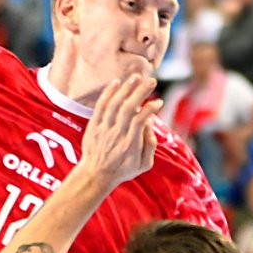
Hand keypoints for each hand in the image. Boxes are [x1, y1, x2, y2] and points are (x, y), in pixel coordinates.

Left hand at [77, 74, 162, 188]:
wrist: (94, 175)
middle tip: (152, 80)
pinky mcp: (93, 127)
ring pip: (115, 104)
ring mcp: (103, 130)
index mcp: (130, 144)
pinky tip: (117, 83)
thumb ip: (150, 146)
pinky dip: (108, 93)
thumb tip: (150, 125)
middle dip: (141, 92)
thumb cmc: (121, 170)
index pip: (141, 120)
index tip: (158, 102)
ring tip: (136, 77)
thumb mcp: (143, 166)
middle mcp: (116, 135)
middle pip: (129, 108)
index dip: (151, 108)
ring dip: (126, 88)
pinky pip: (100, 107)